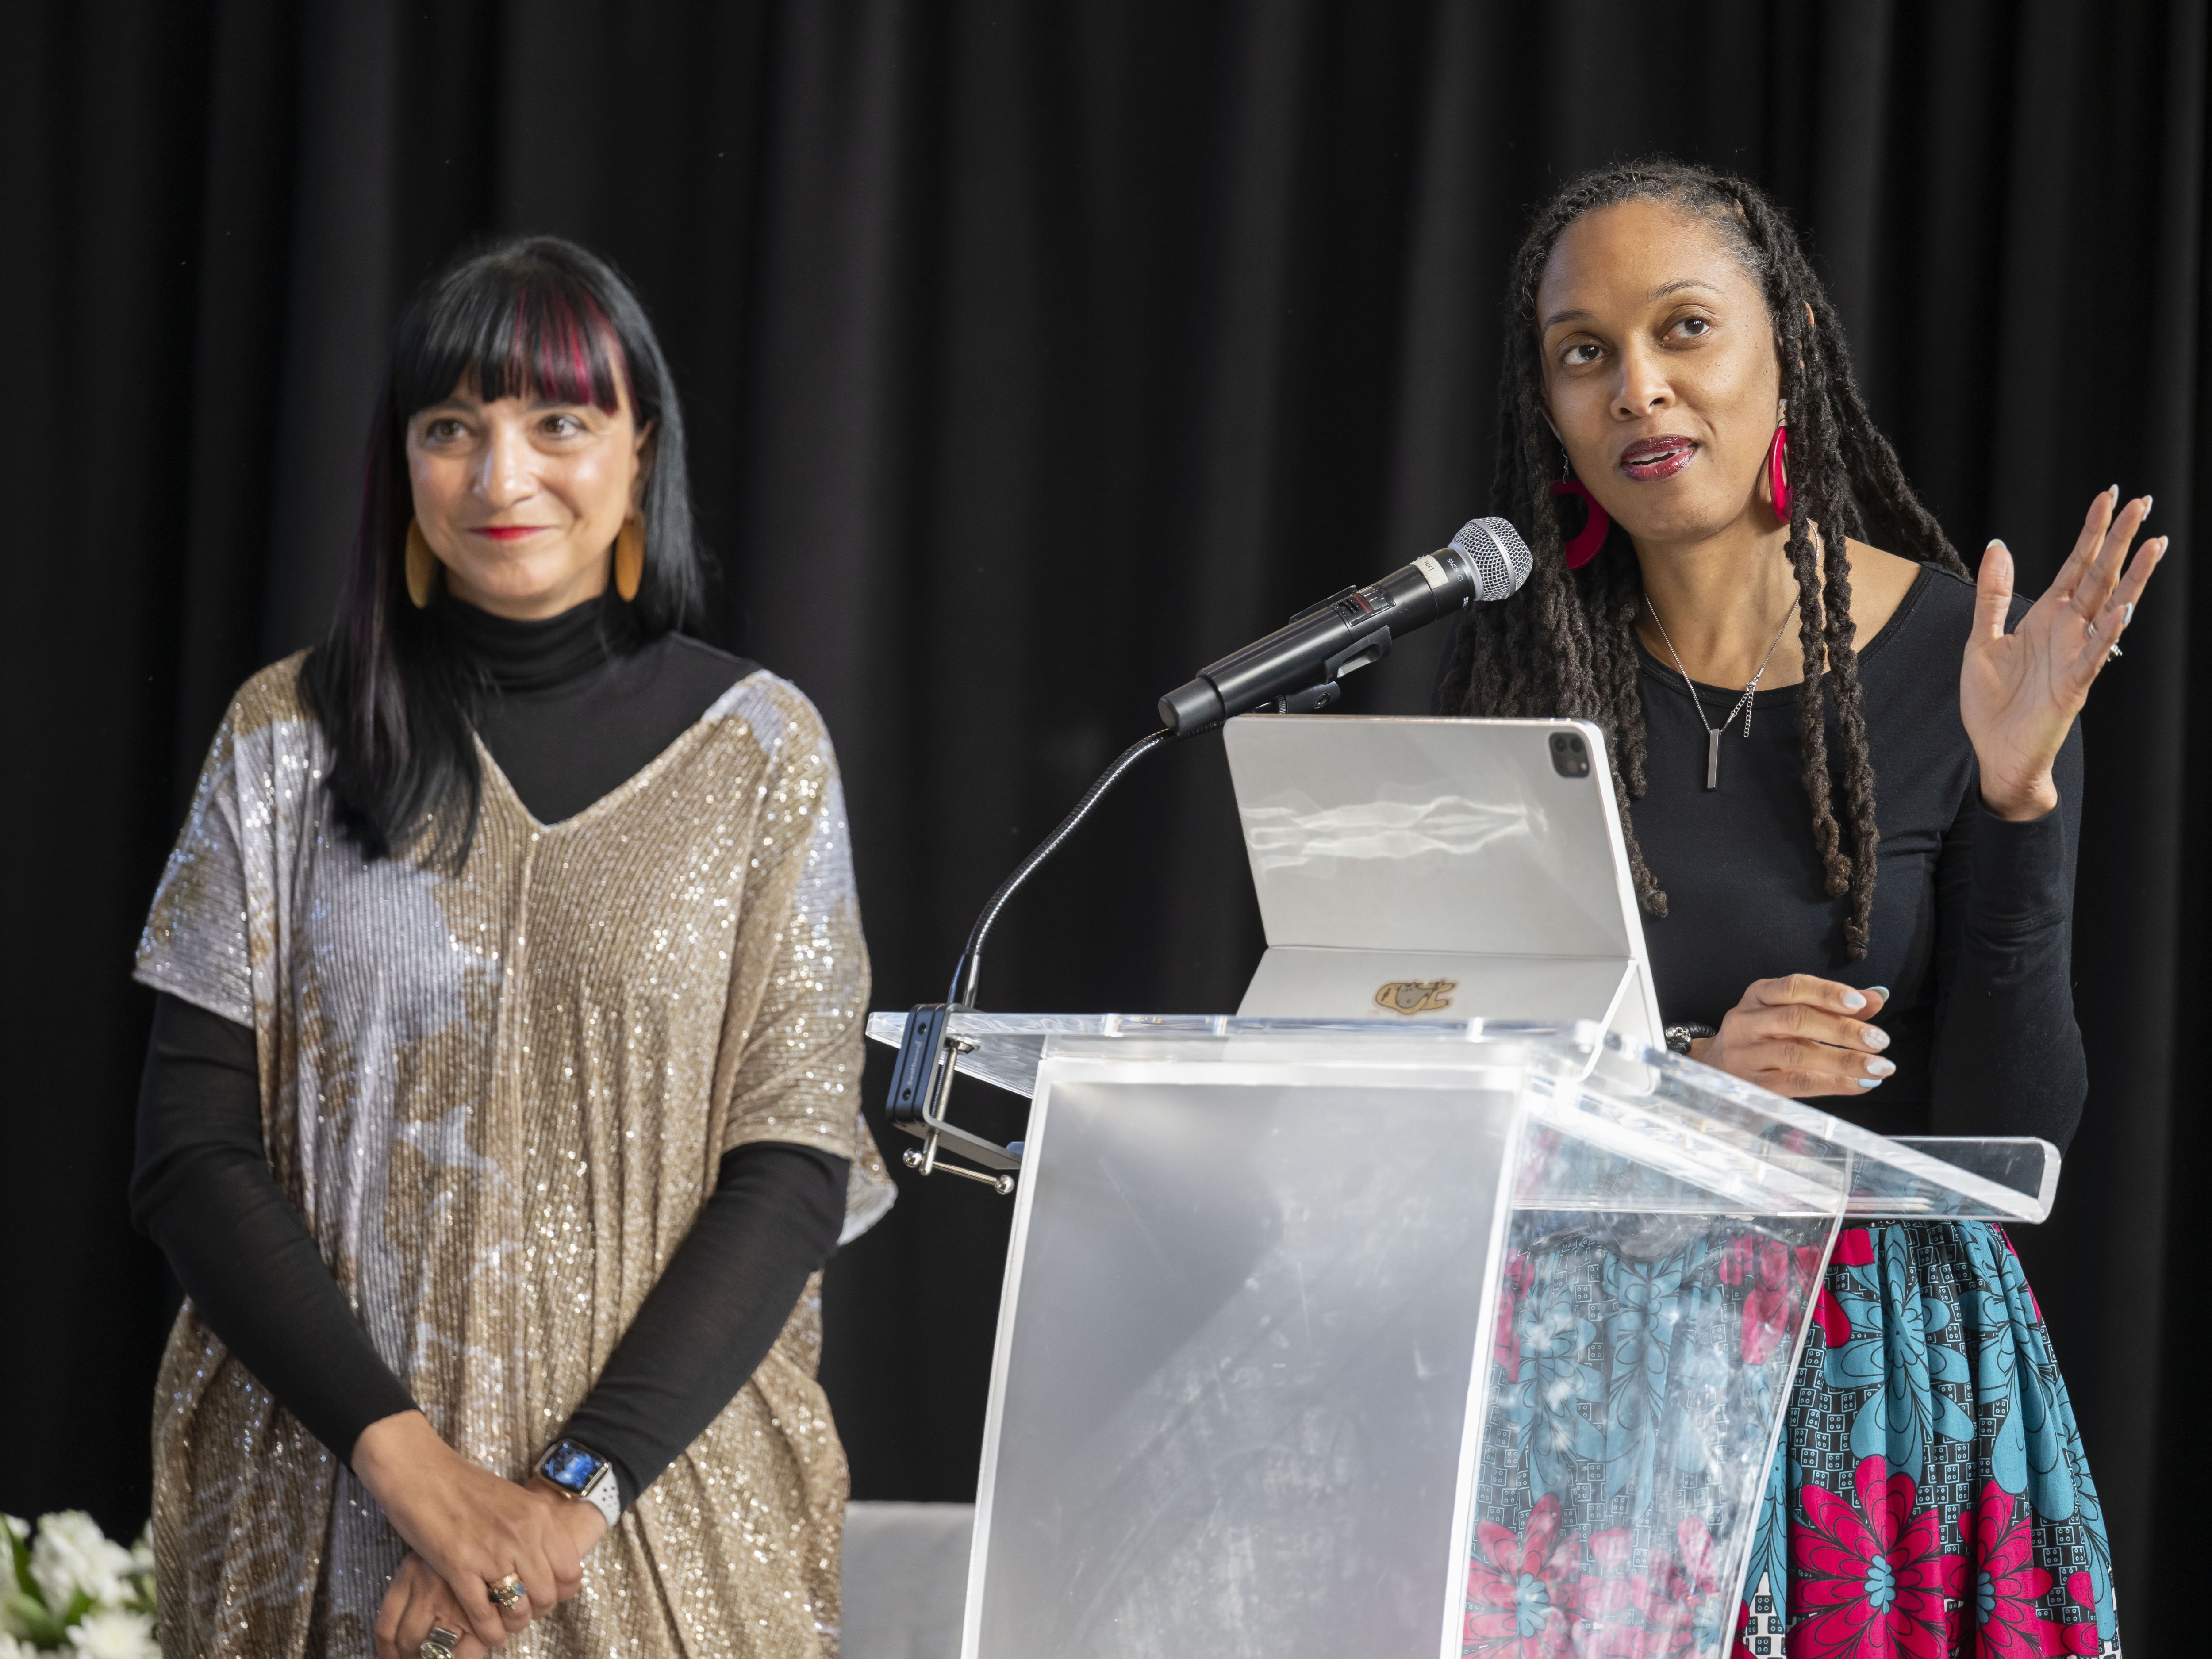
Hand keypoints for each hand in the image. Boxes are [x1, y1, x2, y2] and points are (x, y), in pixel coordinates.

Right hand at [354, 1411, 592, 1654]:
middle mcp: (521, 1535)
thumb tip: (550, 1562)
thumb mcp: (515, 1500)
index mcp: (539, 1516)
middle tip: (523, 1608)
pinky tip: (488, 1632)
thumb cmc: (466, 1486)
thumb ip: (534, 1528)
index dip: (562, 1591)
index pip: (570, 1570)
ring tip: (505, 1621)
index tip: (549, 1594)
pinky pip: (483, 1614)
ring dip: (513, 1623)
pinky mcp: (459, 1566)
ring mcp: (491, 1552)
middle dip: (537, 1610)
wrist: (421, 1472)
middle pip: (547, 1595)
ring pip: (518, 1609)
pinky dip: (488, 1631)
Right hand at [1692, 975, 1893, 1097]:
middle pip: (1796, 1020)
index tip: (1861, 1004)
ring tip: (1879, 1067)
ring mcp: (1747, 1055)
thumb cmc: (1762, 1035)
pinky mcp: (1754, 1086)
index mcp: (1758, 995)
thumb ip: (1831, 1004)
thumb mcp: (1788, 1010)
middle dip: (1843, 1030)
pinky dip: (1833, 1084)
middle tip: (1880, 1040)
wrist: (1714, 1068)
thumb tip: (1877, 997)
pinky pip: (1796, 1084)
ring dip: (1844, 1060)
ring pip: (1796, 1054)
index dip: (1827, 993)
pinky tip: (1860, 1084)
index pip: (1793, 987)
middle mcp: (1746, 1021)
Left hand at [1962, 487, 2165, 819]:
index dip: (2091, 532)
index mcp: (2046, 617)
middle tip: (2142, 501)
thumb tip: (1998, 545)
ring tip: (2153, 544)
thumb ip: (1992, 595)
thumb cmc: (1993, 703)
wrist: (1995, 754)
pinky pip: (2096, 654)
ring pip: (2109, 608)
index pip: (2075, 565)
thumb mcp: (1982, 640)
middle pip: (2099, 576)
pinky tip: (2124, 608)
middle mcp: (2067, 630)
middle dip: (2119, 540)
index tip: (2108, 496)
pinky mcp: (2074, 685)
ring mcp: (2076, 655)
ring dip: (2131, 577)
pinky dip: (2109, 631)